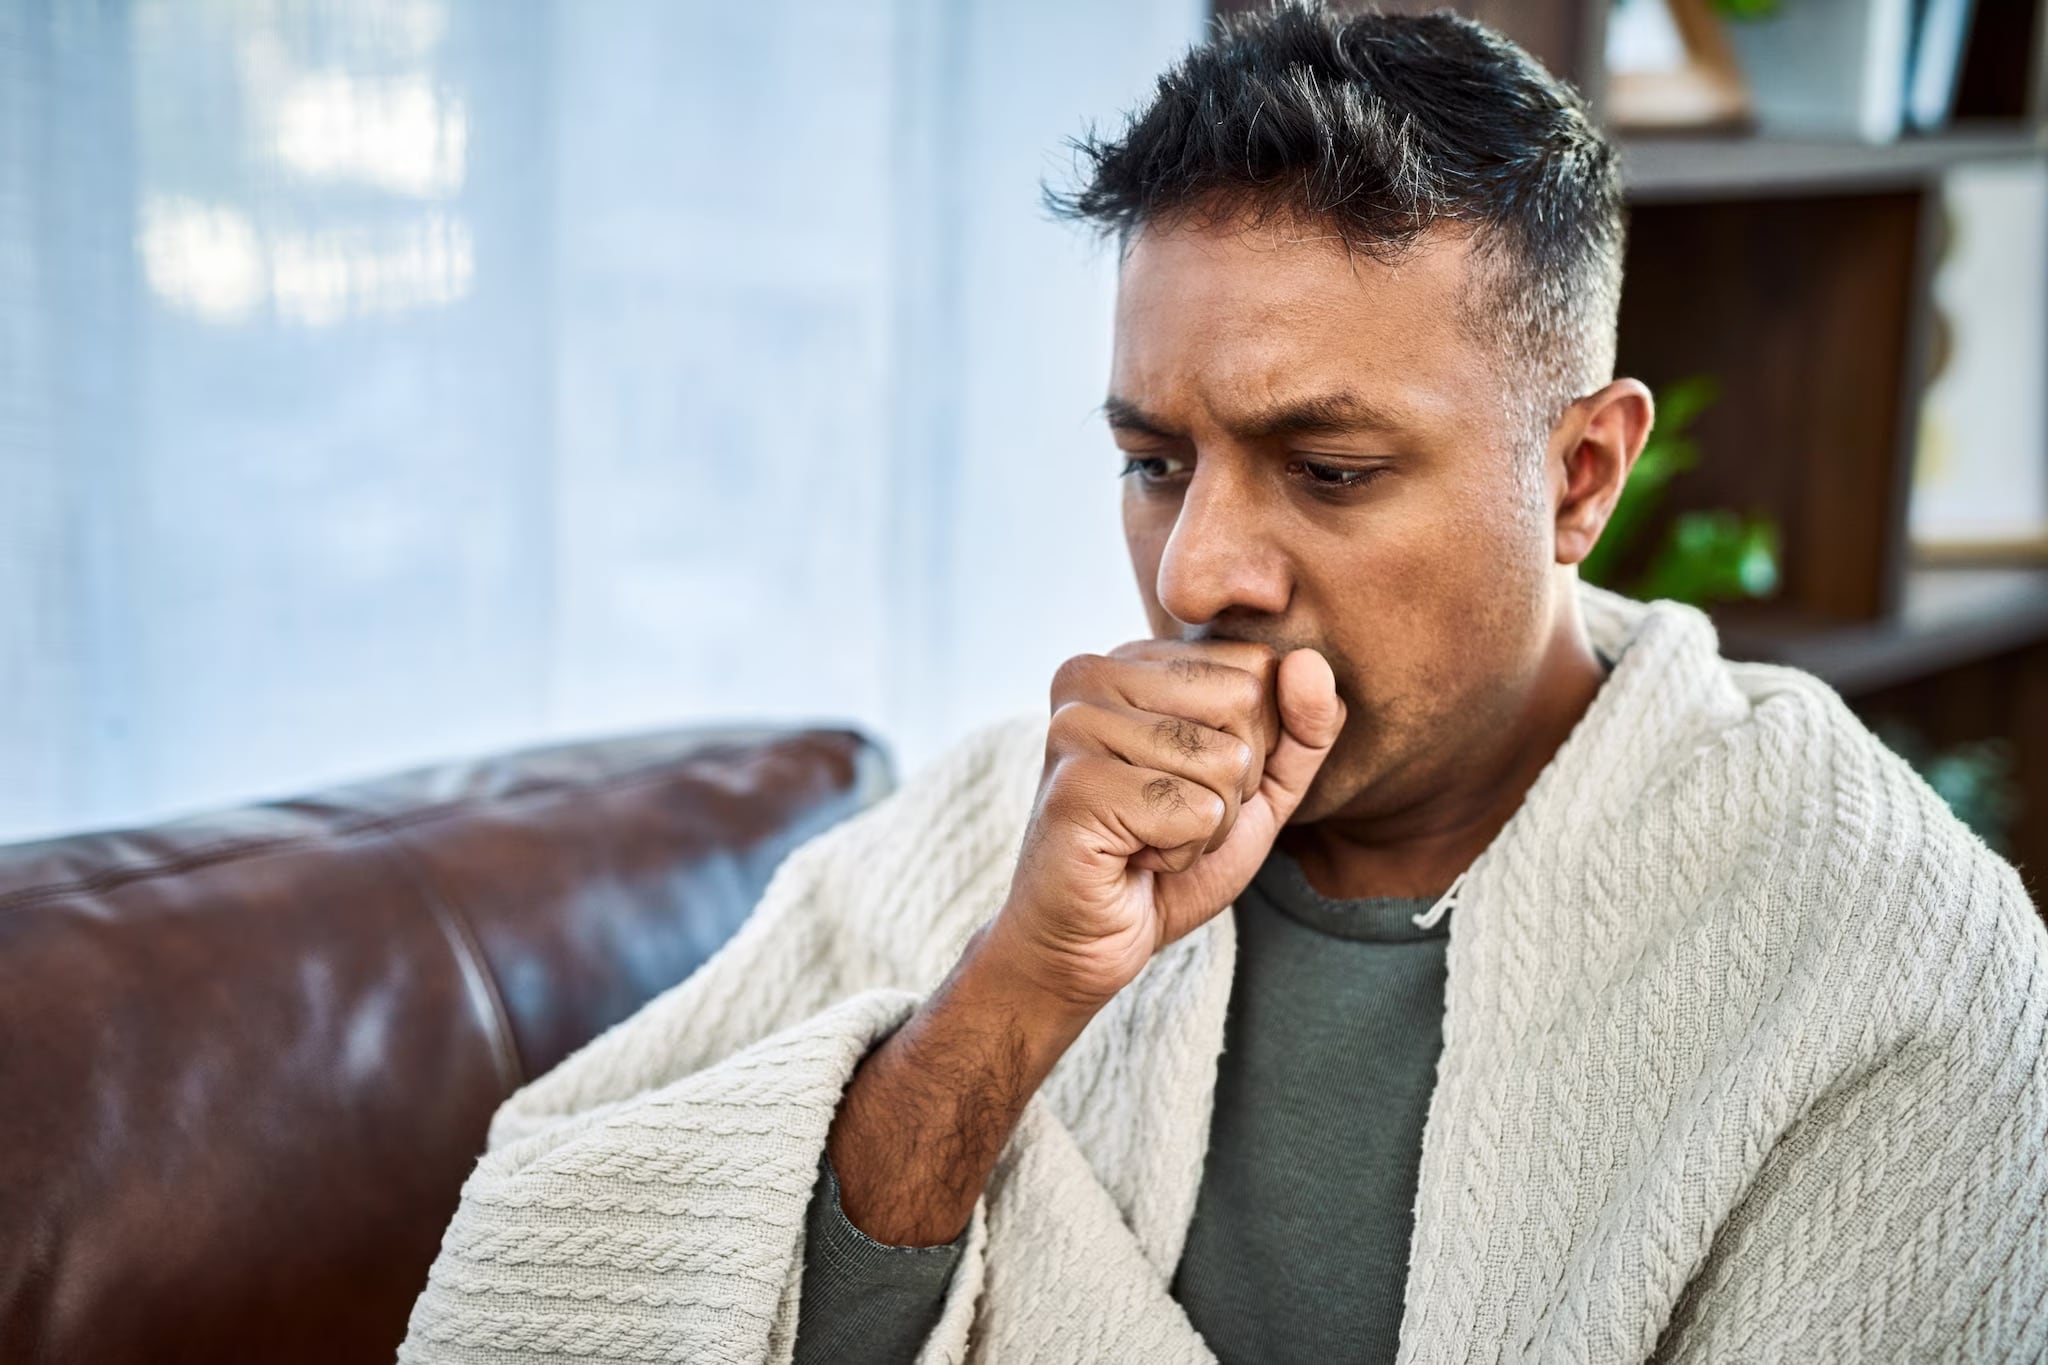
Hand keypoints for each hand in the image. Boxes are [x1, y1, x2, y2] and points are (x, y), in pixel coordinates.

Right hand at [988, 640, 1345, 1012]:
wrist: (1086, 939)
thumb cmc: (1165, 858)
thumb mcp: (1257, 790)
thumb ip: (1300, 729)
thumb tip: (1310, 663)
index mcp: (1131, 660)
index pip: (1256, 666)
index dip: (1253, 743)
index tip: (1187, 781)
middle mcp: (1092, 676)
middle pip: (1244, 702)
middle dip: (1234, 783)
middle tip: (1169, 815)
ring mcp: (1077, 726)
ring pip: (1225, 761)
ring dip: (1207, 826)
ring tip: (1148, 838)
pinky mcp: (1077, 785)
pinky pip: (1195, 812)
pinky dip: (1181, 853)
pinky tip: (1133, 859)